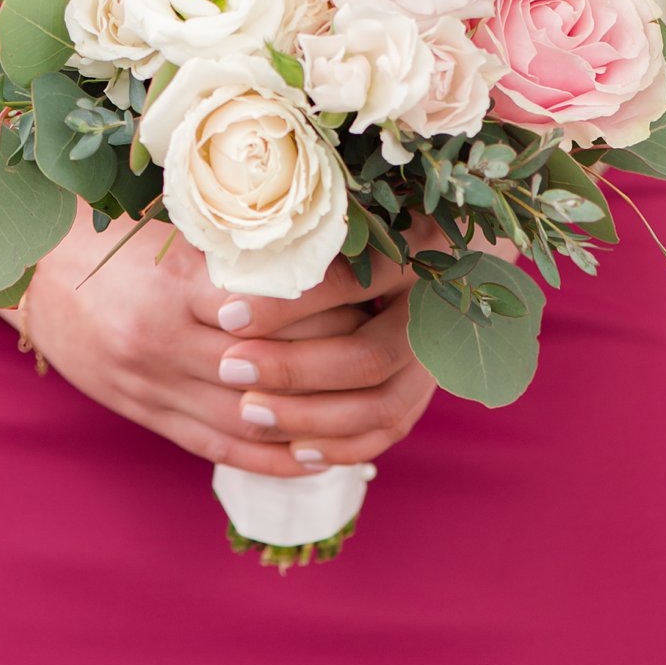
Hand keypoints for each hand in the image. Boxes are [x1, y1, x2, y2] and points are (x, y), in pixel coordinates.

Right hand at [20, 204, 372, 478]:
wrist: (31, 275)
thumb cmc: (106, 236)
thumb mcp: (164, 223)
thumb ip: (230, 239)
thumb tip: (315, 232)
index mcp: (169, 285)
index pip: (267, 302)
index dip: (328, 298)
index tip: (377, 282)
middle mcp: (160, 342)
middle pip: (265, 368)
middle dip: (332, 362)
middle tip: (388, 347)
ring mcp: (151, 387)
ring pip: (247, 419)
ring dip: (310, 423)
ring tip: (365, 414)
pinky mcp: (146, 414)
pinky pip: (215, 447)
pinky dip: (269, 459)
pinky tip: (314, 458)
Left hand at [190, 226, 520, 470]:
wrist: (443, 248)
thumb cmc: (363, 223)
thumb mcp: (342, 216)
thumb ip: (299, 236)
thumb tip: (222, 256)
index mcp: (419, 247)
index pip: (348, 283)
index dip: (287, 304)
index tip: (227, 315)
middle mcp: (437, 306)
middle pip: (368, 356)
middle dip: (293, 368)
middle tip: (230, 367)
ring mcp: (439, 355)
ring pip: (381, 404)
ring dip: (310, 416)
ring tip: (249, 411)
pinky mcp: (426, 387)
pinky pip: (390, 430)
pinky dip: (342, 445)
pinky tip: (294, 448)